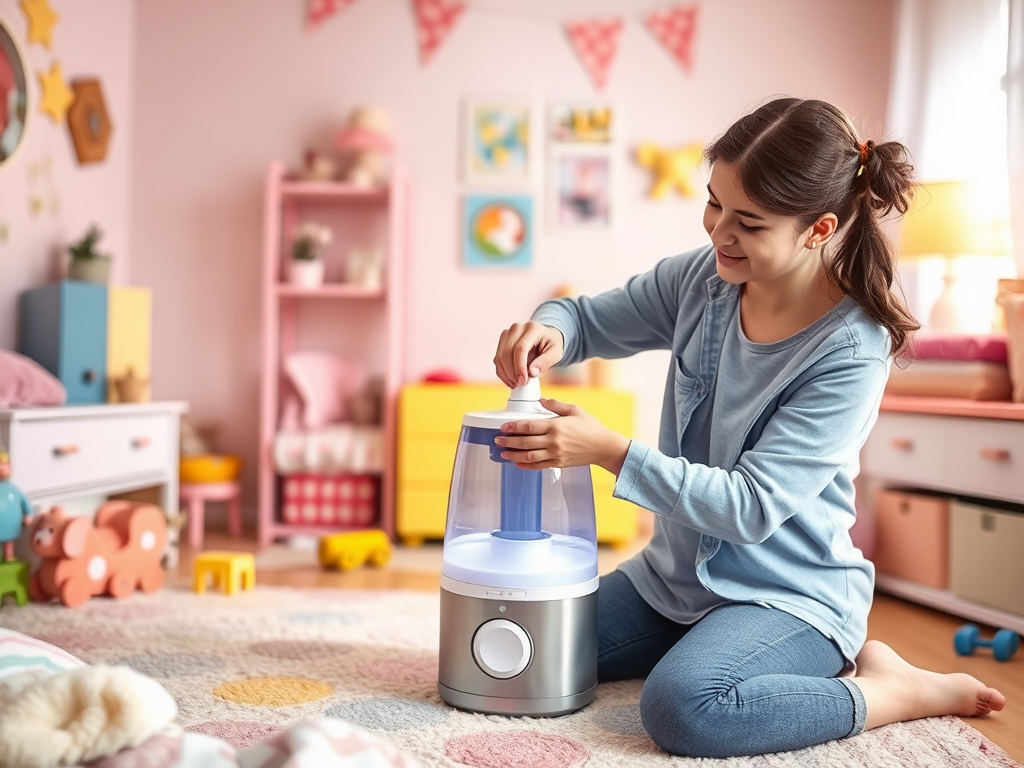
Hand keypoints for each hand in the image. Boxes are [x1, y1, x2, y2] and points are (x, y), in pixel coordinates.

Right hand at [493, 322, 563, 387]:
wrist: (546, 337)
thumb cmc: (551, 345)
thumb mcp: (556, 353)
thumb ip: (545, 362)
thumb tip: (532, 373)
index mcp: (532, 328)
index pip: (520, 348)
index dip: (520, 366)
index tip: (523, 380)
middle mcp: (517, 328)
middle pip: (507, 352)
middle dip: (512, 372)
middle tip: (520, 384)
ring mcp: (508, 333)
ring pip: (500, 356)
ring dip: (505, 373)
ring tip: (515, 384)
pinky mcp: (502, 341)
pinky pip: (497, 359)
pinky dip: (502, 372)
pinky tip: (510, 380)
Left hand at [496, 399, 629, 475]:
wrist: (603, 447)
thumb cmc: (591, 427)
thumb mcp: (575, 410)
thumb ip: (556, 405)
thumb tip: (541, 400)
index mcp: (556, 426)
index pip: (529, 426)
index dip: (513, 427)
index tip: (503, 427)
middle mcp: (553, 441)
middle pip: (525, 442)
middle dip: (509, 441)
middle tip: (498, 440)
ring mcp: (555, 454)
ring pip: (529, 456)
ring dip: (513, 455)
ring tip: (503, 453)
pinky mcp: (558, 463)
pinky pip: (538, 466)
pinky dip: (526, 465)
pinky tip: (517, 463)